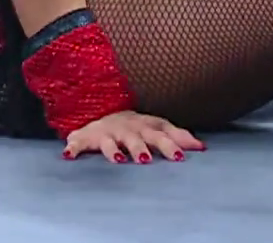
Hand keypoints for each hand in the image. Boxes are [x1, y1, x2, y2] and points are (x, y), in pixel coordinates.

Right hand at [62, 109, 206, 162]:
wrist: (102, 112)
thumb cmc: (135, 125)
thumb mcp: (157, 127)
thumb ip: (178, 136)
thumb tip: (203, 147)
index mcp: (146, 125)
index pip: (161, 133)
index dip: (171, 143)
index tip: (182, 156)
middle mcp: (128, 128)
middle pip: (137, 138)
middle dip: (143, 148)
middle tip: (147, 160)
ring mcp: (107, 133)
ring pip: (111, 142)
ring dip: (114, 150)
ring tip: (119, 159)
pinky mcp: (87, 138)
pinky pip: (78, 143)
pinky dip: (74, 148)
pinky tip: (70, 155)